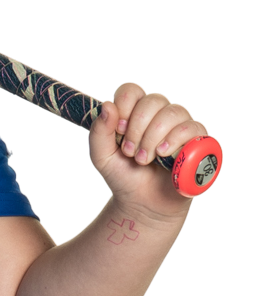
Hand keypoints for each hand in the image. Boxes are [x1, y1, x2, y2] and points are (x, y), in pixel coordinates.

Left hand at [89, 82, 208, 216]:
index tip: (118, 131)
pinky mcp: (197, 141)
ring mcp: (180, 126)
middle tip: (130, 153)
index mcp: (136, 112)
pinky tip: (163, 155)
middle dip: (137, 128)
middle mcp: (160, 114)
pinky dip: (175, 139)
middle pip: (153, 100)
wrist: (143, 204)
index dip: (124, 107)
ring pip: (172, 112)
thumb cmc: (125, 178)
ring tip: (145, 160)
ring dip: (153, 137)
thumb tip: (108, 106)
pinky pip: (192, 127)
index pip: (132, 91)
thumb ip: (99, 132)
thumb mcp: (102, 157)